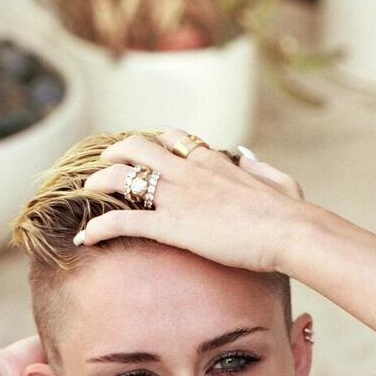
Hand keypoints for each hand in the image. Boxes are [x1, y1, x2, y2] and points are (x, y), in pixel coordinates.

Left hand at [74, 129, 310, 275]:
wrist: (288, 231)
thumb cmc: (290, 214)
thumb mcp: (280, 181)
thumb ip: (261, 169)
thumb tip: (249, 159)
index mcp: (214, 160)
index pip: (175, 137)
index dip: (156, 143)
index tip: (147, 153)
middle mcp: (189, 170)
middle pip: (139, 146)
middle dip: (116, 152)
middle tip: (105, 164)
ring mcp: (177, 195)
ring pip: (122, 176)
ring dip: (99, 181)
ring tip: (86, 192)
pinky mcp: (170, 225)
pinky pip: (122, 220)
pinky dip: (98, 227)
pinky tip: (84, 237)